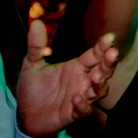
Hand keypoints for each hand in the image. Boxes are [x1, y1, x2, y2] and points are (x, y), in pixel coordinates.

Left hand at [15, 21, 117, 137]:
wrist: (24, 114)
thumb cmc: (34, 89)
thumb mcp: (32, 64)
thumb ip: (36, 45)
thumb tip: (37, 23)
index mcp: (76, 68)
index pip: (94, 55)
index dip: (102, 47)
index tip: (109, 37)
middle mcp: (82, 82)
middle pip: (103, 71)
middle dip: (109, 63)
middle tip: (112, 53)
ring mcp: (79, 98)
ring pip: (98, 91)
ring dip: (100, 84)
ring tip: (96, 76)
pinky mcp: (72, 114)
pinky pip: (83, 111)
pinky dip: (83, 106)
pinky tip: (77, 99)